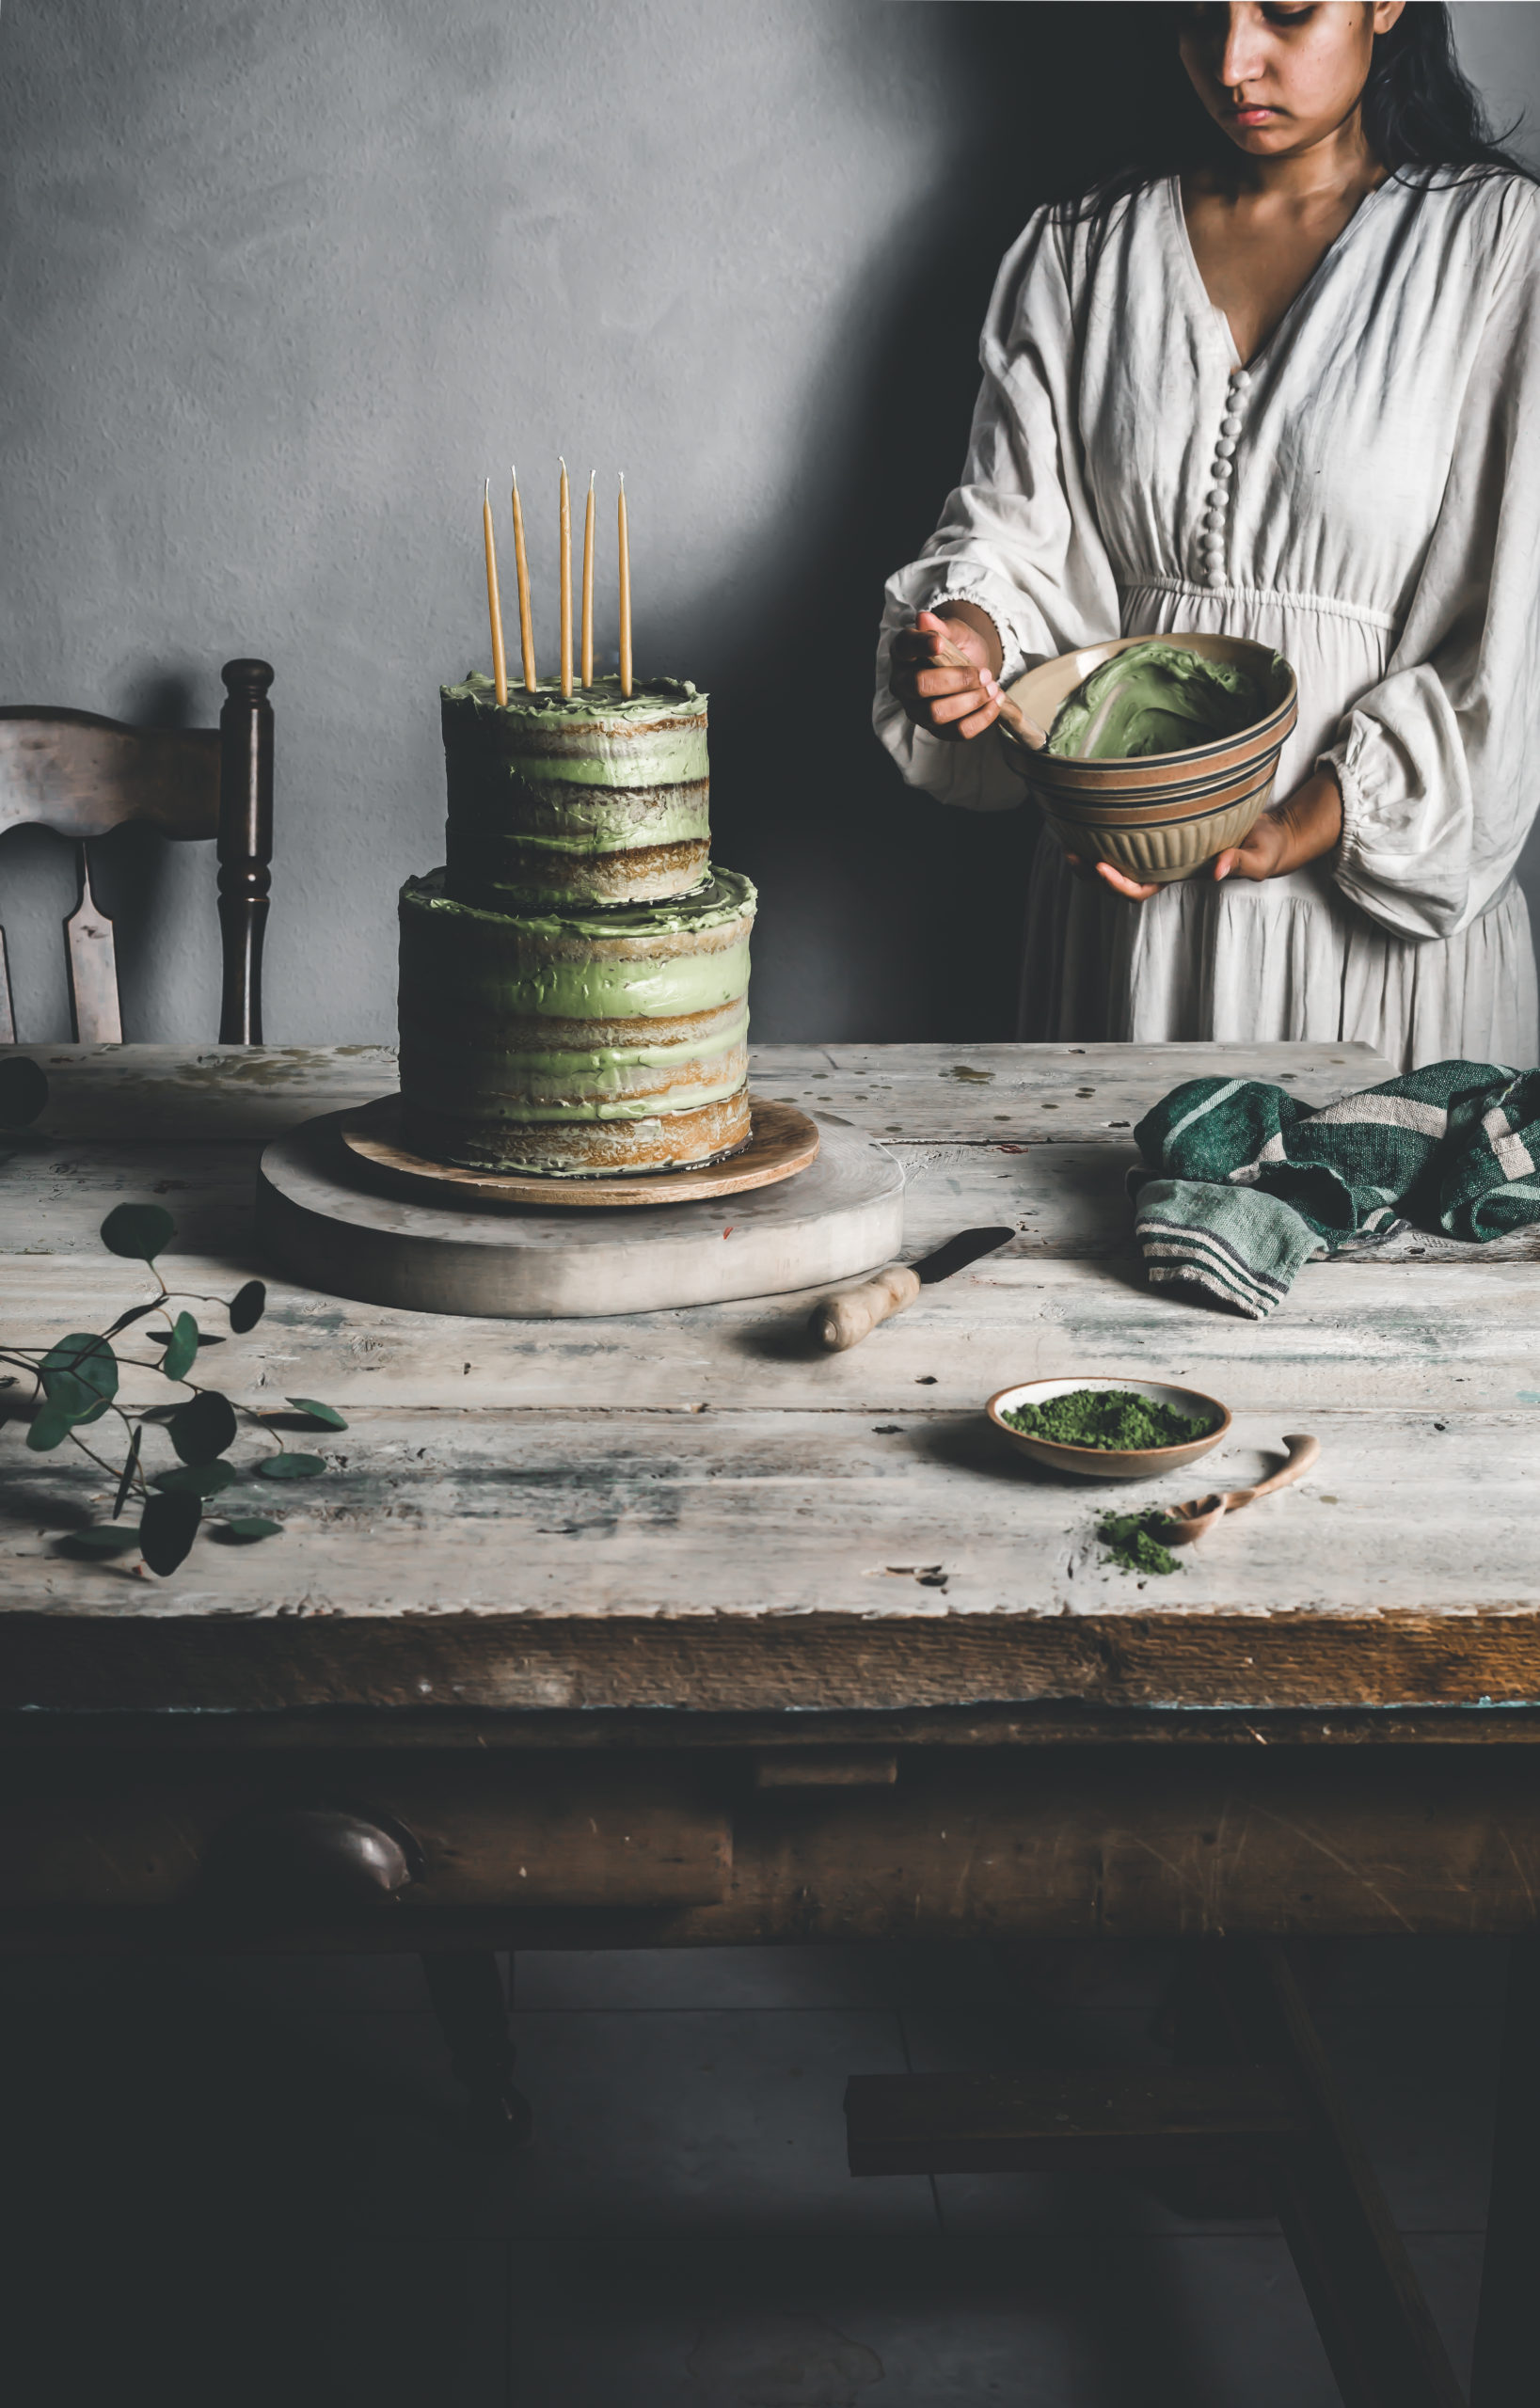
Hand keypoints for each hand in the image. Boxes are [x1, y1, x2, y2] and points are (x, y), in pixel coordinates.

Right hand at [889, 607, 1006, 741]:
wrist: (971, 666)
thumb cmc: (958, 646)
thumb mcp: (955, 631)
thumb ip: (943, 627)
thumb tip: (924, 618)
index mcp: (903, 652)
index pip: (905, 647)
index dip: (921, 646)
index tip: (940, 644)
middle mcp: (902, 683)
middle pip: (920, 686)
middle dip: (957, 680)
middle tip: (985, 673)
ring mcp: (916, 709)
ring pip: (936, 714)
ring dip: (970, 702)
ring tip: (993, 688)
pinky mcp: (936, 729)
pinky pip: (956, 732)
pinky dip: (980, 719)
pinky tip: (995, 703)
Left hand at [1062, 767, 1344, 903]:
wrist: (1271, 833)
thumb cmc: (1266, 849)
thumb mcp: (1261, 857)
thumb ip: (1241, 864)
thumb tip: (1216, 871)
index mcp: (1181, 876)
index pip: (1142, 889)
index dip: (1119, 884)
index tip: (1102, 866)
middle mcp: (1165, 864)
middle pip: (1120, 878)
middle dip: (1092, 872)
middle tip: (1071, 853)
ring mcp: (1163, 848)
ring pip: (1120, 858)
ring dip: (1092, 853)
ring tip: (1068, 837)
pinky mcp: (1165, 826)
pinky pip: (1131, 834)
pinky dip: (1109, 828)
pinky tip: (1092, 814)